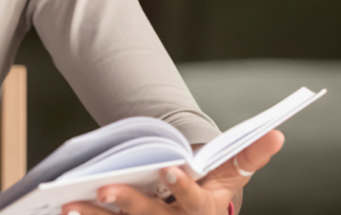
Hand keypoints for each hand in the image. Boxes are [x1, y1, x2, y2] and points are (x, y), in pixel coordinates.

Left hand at [61, 129, 284, 214]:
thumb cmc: (211, 190)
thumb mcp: (231, 176)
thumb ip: (249, 156)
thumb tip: (277, 134)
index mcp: (204, 210)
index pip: (194, 201)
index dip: (182, 187)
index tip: (168, 169)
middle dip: (128, 202)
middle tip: (105, 188)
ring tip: (70, 203)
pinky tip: (64, 210)